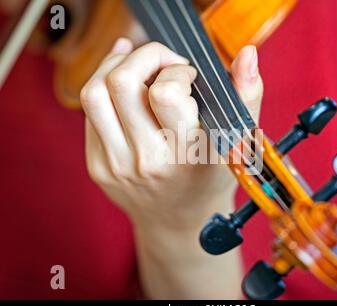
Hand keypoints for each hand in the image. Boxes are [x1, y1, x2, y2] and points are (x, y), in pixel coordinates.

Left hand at [81, 38, 262, 298]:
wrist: (179, 221)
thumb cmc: (210, 177)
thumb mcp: (238, 141)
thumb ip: (247, 94)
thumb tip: (247, 54)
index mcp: (186, 154)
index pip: (165, 93)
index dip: (177, 70)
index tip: (189, 77)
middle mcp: (146, 161)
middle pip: (122, 83)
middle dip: (144, 56)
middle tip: (162, 62)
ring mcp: (115, 165)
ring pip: (94, 92)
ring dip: (115, 65)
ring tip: (139, 67)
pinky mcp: (97, 165)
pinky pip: (90, 112)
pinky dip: (105, 87)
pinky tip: (126, 87)